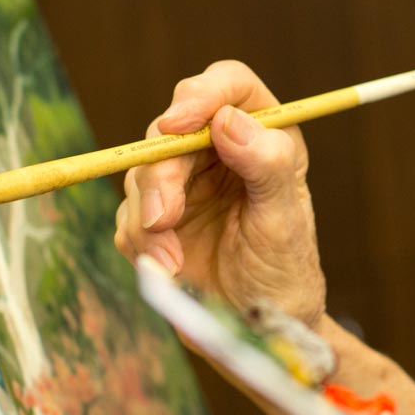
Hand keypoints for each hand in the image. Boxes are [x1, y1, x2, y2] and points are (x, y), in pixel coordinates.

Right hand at [114, 60, 327, 326]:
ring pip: (140, 172)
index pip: (228, 85)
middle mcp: (219, 150)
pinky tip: (169, 268)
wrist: (255, 330)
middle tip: (164, 219)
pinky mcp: (154, 217)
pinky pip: (129, 215)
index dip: (201, 94)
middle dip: (161, 174)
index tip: (179, 124)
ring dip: (149, 219)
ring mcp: (182, 182)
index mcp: (262, 136)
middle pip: (170, 129)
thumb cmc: (284, 274)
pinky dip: (142, 242)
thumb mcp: (285, 222)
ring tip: (172, 262)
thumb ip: (266, 167)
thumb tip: (229, 121)